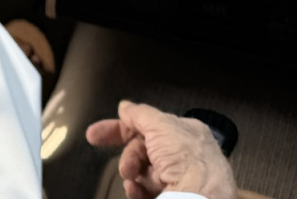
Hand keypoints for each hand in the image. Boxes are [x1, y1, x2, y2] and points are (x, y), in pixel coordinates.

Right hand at [85, 101, 237, 198]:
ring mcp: (178, 176)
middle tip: (124, 167)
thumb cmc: (185, 157)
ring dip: (132, 173)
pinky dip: (137, 189)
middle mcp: (182, 153)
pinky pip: (147, 189)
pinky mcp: (173, 194)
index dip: (120, 128)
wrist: (200, 196)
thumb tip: (125, 107)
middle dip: (128, 157)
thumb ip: (139, 113)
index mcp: (183, 131)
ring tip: (132, 179)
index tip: (96, 135)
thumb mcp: (159, 125)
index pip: (147, 125)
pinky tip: (134, 189)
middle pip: (142, 149)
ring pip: (142, 170)